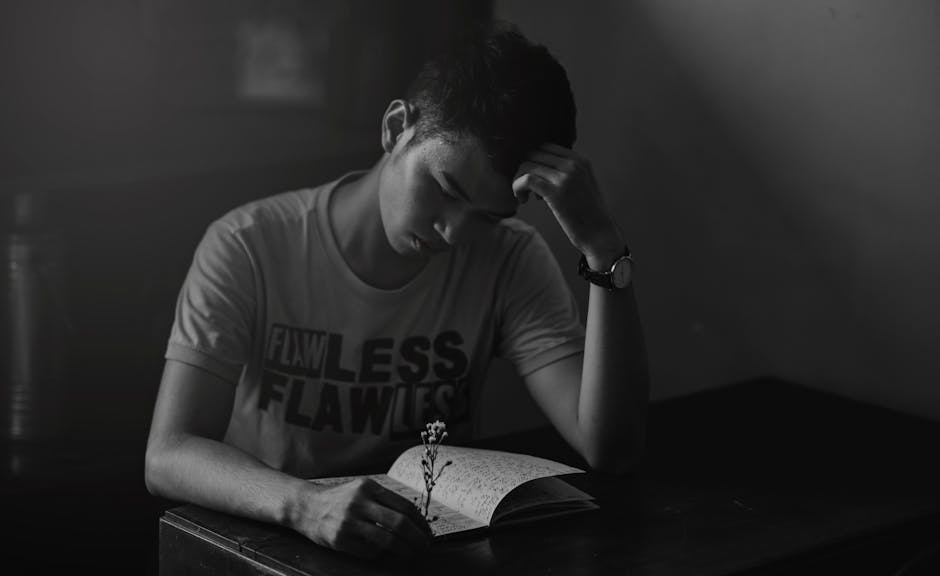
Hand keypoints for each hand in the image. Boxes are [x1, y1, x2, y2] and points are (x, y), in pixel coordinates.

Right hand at [293, 477, 431, 558]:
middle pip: (399, 523)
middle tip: (425, 546)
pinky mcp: (340, 539)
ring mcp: (348, 521)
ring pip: (387, 540)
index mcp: (368, 487)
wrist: (306, 506)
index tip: (427, 531)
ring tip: (410, 554)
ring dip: (404, 550)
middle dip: (417, 538)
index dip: (420, 521)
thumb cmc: (340, 499)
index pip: (404, 505)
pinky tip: (384, 553)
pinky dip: (381, 554)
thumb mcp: (361, 490)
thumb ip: (384, 500)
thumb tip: (415, 518)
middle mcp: (359, 502)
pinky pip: (369, 551)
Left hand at [513, 143, 623, 267]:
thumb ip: (566, 173)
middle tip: (525, 188)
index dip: (533, 160)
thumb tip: (540, 169)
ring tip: (524, 197)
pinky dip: (518, 188)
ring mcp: (565, 177)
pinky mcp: (555, 192)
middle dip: (524, 169)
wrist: (600, 235)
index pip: (546, 146)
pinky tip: (522, 200)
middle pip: (534, 153)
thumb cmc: (588, 215)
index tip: (531, 176)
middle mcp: (573, 164)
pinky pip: (527, 180)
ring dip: (519, 180)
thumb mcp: (582, 185)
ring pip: (528, 165)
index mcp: (580, 160)